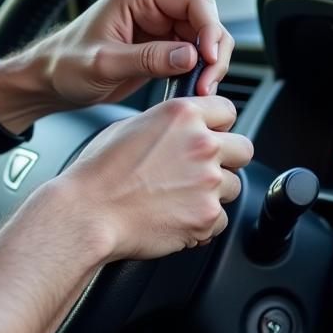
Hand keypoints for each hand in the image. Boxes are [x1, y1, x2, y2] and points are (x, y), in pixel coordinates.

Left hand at [35, 0, 232, 108]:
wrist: (49, 79)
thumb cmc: (65, 65)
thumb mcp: (104, 64)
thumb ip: (147, 59)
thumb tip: (191, 56)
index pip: (193, 0)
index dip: (209, 28)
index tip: (208, 59)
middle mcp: (151, 3)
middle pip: (205, 19)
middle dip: (212, 51)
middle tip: (206, 83)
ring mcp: (157, 24)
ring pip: (203, 38)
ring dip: (209, 64)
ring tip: (200, 90)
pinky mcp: (159, 44)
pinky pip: (192, 54)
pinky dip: (198, 71)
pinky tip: (192, 89)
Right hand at [59, 94, 251, 260]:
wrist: (89, 212)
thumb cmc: (99, 172)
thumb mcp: (129, 126)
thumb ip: (167, 124)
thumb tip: (179, 131)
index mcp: (182, 115)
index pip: (228, 109)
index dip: (217, 124)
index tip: (210, 134)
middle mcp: (201, 144)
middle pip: (243, 149)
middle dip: (225, 159)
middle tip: (199, 170)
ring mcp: (208, 181)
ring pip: (233, 186)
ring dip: (212, 193)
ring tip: (177, 197)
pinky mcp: (207, 215)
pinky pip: (220, 219)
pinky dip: (202, 222)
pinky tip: (175, 217)